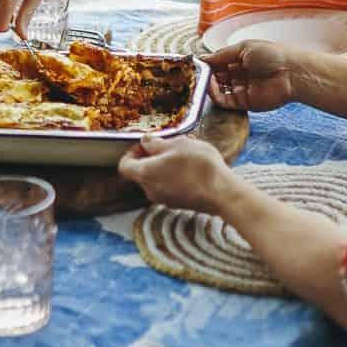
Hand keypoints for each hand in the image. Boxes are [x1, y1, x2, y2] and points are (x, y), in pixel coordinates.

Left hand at [117, 135, 231, 215]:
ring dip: (167, 165)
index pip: (124, 165)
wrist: (222, 193)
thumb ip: (156, 143)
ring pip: (158, 178)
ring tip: (187, 153)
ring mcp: (164, 199)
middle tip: (171, 145)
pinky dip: (176, 176)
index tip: (147, 145)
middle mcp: (150, 190)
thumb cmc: (198, 166)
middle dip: (154, 156)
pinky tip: (194, 166)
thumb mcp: (177, 144)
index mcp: (144, 174)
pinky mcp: (178, 204)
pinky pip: (170, 186)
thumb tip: (146, 142)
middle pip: (142, 171)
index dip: (132, 152)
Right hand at [203, 41, 303, 111]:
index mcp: (240, 60)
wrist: (291, 73)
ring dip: (207, 85)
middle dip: (204, 75)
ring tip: (201, 79)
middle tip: (193, 73)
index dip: (206, 63)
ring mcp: (241, 89)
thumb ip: (221, 55)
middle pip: (216, 77)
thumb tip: (202, 59)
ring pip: (217, 90)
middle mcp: (239, 74)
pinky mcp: (243, 103)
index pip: (217, 63)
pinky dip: (214, 95)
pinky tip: (211, 86)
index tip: (193, 63)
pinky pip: (223, 101)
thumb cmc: (272, 55)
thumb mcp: (243, 48)